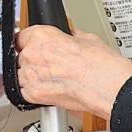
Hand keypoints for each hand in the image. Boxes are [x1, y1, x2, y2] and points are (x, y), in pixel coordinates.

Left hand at [15, 26, 131, 117]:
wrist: (109, 88)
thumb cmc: (102, 65)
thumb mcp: (88, 39)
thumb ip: (70, 37)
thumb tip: (70, 38)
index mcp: (42, 36)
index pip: (23, 36)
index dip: (33, 41)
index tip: (40, 46)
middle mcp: (32, 55)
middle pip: (23, 56)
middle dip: (36, 60)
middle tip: (55, 63)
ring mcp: (30, 77)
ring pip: (22, 74)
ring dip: (34, 76)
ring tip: (55, 77)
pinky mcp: (33, 95)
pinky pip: (25, 91)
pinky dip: (36, 91)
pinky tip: (53, 88)